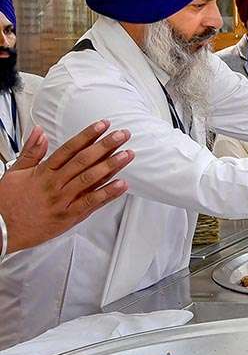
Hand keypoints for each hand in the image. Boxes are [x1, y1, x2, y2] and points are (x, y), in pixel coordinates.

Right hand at [0, 120, 133, 253]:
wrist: (1, 230)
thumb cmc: (8, 202)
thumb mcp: (15, 172)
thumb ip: (31, 151)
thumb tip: (39, 131)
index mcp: (43, 171)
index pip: (69, 148)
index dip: (87, 135)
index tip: (103, 125)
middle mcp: (55, 184)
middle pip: (84, 160)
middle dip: (105, 146)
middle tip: (122, 135)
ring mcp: (63, 200)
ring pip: (90, 179)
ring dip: (111, 166)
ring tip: (127, 154)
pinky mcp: (68, 216)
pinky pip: (91, 203)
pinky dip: (107, 194)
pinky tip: (122, 184)